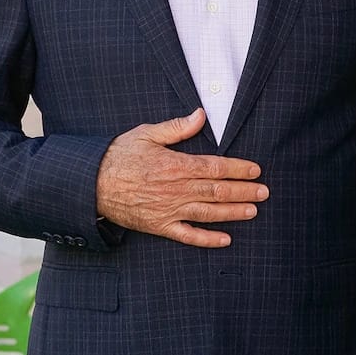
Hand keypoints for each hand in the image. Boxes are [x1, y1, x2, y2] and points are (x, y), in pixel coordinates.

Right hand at [95, 109, 266, 246]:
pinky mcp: (160, 225)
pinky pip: (188, 235)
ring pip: (208, 212)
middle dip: (244, 191)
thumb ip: (177, 128)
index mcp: (175, 165)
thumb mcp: (146, 134)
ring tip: (253, 211)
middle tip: (264, 192)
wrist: (92, 183)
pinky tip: (226, 239)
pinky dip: (208, 239)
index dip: (238, 169)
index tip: (255, 170)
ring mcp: (169, 210)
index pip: (215, 167)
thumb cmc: (119, 156)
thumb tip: (200, 115)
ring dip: (233, 212)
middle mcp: (176, 189)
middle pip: (217, 190)